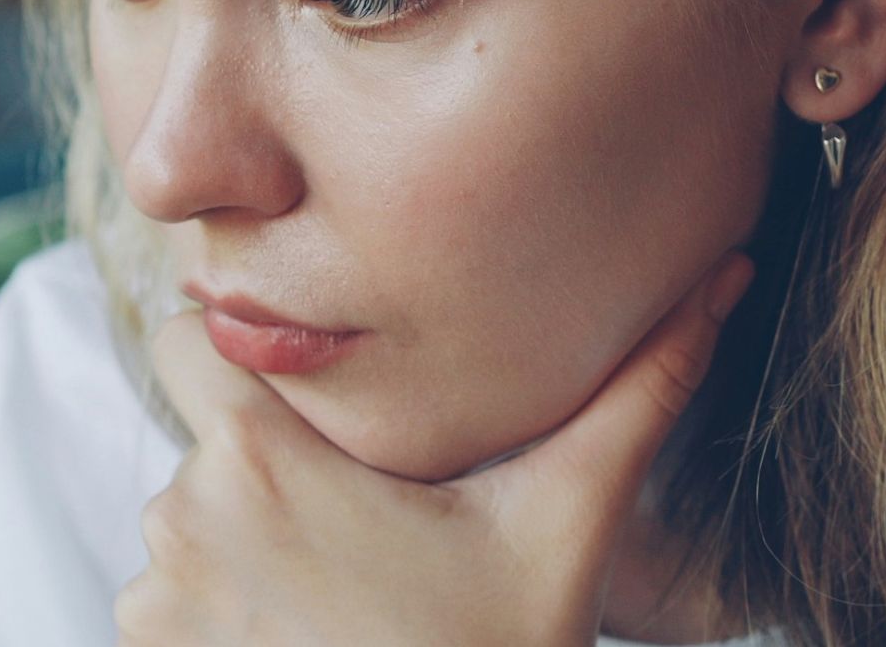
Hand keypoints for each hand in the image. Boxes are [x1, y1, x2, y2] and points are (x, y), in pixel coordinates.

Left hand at [112, 251, 755, 646]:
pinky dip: (222, 614)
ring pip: (187, 524)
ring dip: (247, 546)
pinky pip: (168, 603)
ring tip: (344, 596)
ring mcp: (154, 602)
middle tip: (363, 523)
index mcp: (263, 456)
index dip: (237, 350)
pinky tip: (310, 642)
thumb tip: (732, 274)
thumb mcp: (569, 520)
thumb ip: (639, 392)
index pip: (183, 334)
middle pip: (201, 437)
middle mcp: (182, 518)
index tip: (308, 394)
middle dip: (268, 464)